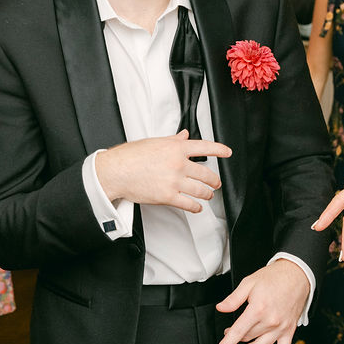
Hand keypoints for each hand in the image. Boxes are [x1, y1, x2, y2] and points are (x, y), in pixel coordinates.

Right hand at [95, 130, 228, 211]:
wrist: (116, 171)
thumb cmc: (131, 156)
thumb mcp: (154, 142)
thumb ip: (173, 140)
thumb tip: (184, 136)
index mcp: (176, 147)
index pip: (204, 147)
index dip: (219, 150)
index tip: (227, 152)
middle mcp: (178, 163)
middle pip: (206, 173)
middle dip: (214, 180)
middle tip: (216, 183)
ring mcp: (174, 180)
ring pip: (200, 190)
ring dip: (207, 194)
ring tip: (208, 195)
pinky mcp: (167, 196)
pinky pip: (189, 204)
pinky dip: (196, 207)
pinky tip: (197, 207)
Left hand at [214, 259, 308, 343]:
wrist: (296, 274)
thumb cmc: (273, 277)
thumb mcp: (249, 283)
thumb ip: (233, 298)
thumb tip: (221, 308)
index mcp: (258, 309)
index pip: (238, 331)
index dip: (226, 343)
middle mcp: (270, 321)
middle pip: (248, 337)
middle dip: (235, 339)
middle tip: (229, 334)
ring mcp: (280, 327)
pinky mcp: (289, 330)